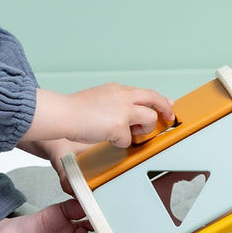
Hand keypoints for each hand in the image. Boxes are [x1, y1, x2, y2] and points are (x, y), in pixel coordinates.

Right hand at [24, 84, 173, 149]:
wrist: (62, 113)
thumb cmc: (75, 110)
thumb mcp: (100, 98)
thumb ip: (119, 102)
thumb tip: (134, 110)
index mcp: (118, 90)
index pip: (145, 93)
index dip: (158, 100)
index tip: (167, 105)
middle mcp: (123, 96)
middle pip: (155, 99)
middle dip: (165, 109)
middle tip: (169, 118)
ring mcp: (123, 110)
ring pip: (149, 119)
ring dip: (142, 130)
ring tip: (124, 133)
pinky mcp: (119, 125)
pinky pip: (128, 139)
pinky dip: (119, 142)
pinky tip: (106, 138)